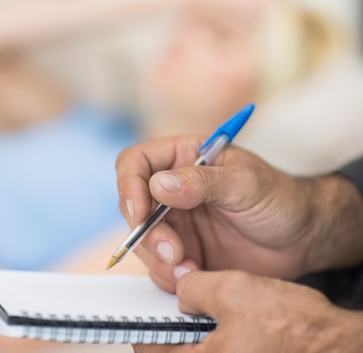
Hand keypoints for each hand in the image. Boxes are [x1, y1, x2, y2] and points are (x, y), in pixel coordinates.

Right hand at [116, 137, 315, 291]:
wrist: (302, 237)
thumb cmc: (279, 197)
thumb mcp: (245, 183)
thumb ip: (202, 181)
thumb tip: (158, 184)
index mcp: (184, 157)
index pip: (136, 162)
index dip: (129, 185)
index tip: (139, 213)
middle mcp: (173, 188)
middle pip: (133, 206)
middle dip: (147, 233)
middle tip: (174, 252)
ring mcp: (177, 221)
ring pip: (142, 240)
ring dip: (158, 259)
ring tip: (189, 269)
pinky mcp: (184, 252)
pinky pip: (160, 266)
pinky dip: (170, 275)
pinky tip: (194, 276)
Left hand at [134, 270, 362, 352]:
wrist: (334, 344)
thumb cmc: (290, 325)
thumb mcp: (232, 290)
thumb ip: (193, 289)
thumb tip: (179, 291)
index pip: (149, 351)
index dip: (143, 324)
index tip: (142, 308)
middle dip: (173, 329)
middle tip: (180, 304)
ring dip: (195, 334)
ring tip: (209, 309)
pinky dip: (214, 340)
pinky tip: (227, 321)